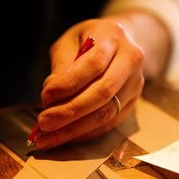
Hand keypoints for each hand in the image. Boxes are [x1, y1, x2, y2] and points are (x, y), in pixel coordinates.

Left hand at [34, 17, 144, 149]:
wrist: (122, 42)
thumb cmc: (89, 39)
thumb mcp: (70, 41)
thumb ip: (62, 64)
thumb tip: (50, 96)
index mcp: (114, 39)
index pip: (93, 64)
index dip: (69, 83)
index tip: (45, 96)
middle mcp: (130, 62)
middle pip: (103, 93)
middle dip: (70, 111)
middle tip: (43, 123)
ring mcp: (135, 86)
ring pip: (105, 114)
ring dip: (74, 129)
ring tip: (46, 139)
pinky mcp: (131, 105)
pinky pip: (107, 124)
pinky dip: (83, 133)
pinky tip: (63, 137)